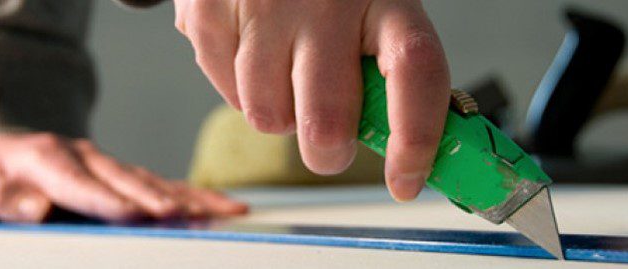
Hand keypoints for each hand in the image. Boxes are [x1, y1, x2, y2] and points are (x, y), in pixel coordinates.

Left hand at [0, 133, 247, 222]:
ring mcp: (106, 164)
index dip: (109, 201)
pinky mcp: (121, 175)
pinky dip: (193, 195)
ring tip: (219, 213)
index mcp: (44, 158)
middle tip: (183, 218)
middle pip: (125, 181)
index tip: (135, 216)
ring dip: (186, 198)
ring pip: (152, 181)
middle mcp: (83, 156)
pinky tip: (220, 206)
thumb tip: (36, 208)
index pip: (80, 183)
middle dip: (156, 200)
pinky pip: (161, 184)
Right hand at [174, 0, 449, 200]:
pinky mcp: (210, 10)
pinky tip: (254, 54)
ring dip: (280, 113)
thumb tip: (404, 153)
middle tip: (330, 138)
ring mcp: (264, 4)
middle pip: (327, 121)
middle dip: (328, 150)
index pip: (417, 72)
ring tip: (286, 73)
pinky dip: (241, 91)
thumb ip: (389, 72)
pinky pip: (228, 96)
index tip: (405, 181)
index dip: (415, 139)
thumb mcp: (374, 11)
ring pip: (268, 117)